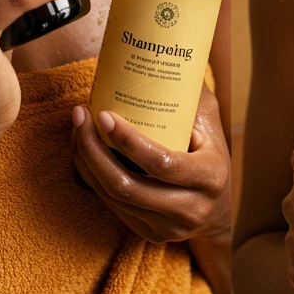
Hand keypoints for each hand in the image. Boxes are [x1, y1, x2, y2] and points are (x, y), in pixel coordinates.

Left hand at [70, 84, 230, 245]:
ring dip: (86, 162)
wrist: (217, 207)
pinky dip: (91, 178)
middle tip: (80, 116)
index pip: (161, 163)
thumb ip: (193, 95)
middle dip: (93, 150)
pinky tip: (83, 152)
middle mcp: (189, 210)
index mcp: (210, 178)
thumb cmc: (210, 152)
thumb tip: (172, 59)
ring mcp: (167, 228)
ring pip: (112, 197)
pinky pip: (110, 205)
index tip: (104, 114)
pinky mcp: (148, 234)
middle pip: (126, 186)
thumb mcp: (210, 123)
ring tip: (76, 128)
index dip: (128, 141)